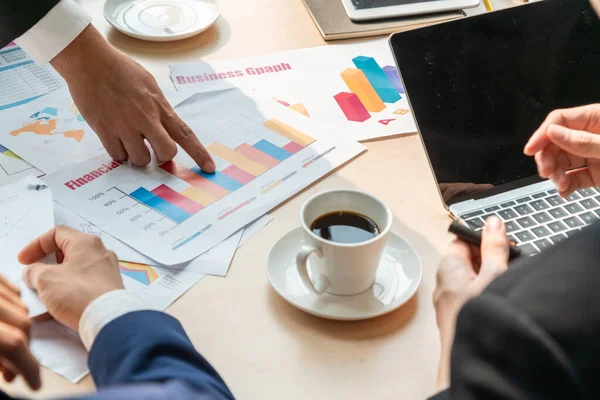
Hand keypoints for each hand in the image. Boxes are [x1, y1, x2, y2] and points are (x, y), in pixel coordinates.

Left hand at [0, 276, 39, 389]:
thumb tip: (11, 374)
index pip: (15, 343)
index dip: (28, 366)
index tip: (34, 381)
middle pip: (24, 324)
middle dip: (23, 346)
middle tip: (13, 363)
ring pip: (21, 307)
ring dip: (18, 325)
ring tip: (3, 337)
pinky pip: (13, 290)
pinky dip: (14, 304)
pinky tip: (3, 316)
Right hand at [18, 226, 123, 331]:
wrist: (106, 319)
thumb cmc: (79, 294)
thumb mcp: (46, 280)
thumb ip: (34, 272)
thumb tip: (33, 272)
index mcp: (86, 243)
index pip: (57, 234)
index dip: (36, 245)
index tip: (25, 260)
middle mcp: (100, 253)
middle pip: (67, 252)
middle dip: (46, 264)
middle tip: (34, 276)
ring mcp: (106, 270)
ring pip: (74, 270)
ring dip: (55, 280)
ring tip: (42, 294)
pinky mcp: (108, 287)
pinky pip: (84, 284)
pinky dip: (68, 291)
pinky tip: (55, 307)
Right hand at [51, 25, 215, 170]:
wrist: (90, 62)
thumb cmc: (119, 70)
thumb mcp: (149, 86)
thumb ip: (158, 109)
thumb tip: (163, 128)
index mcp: (160, 107)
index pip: (185, 134)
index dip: (199, 153)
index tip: (209, 168)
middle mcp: (146, 118)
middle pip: (166, 153)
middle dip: (161, 157)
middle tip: (152, 150)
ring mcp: (125, 126)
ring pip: (140, 159)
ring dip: (136, 155)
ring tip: (128, 139)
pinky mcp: (105, 131)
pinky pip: (118, 156)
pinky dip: (118, 152)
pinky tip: (114, 138)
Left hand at [433, 216, 508, 389]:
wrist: (473, 358)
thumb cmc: (478, 316)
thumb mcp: (494, 274)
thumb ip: (494, 247)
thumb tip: (493, 223)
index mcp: (447, 268)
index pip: (461, 243)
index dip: (483, 241)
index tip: (502, 244)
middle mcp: (442, 285)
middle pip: (466, 262)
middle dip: (488, 262)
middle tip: (509, 266)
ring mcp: (446, 306)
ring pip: (468, 283)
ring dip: (488, 282)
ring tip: (505, 287)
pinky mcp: (454, 322)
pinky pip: (469, 301)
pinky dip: (484, 298)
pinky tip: (497, 305)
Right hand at [524, 105, 599, 196]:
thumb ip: (583, 140)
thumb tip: (553, 133)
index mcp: (596, 118)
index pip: (560, 121)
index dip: (542, 134)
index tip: (530, 149)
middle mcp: (591, 135)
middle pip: (556, 143)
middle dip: (547, 159)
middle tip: (546, 171)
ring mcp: (593, 155)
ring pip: (562, 162)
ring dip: (556, 175)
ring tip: (561, 184)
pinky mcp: (597, 173)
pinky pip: (575, 178)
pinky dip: (567, 186)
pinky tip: (565, 191)